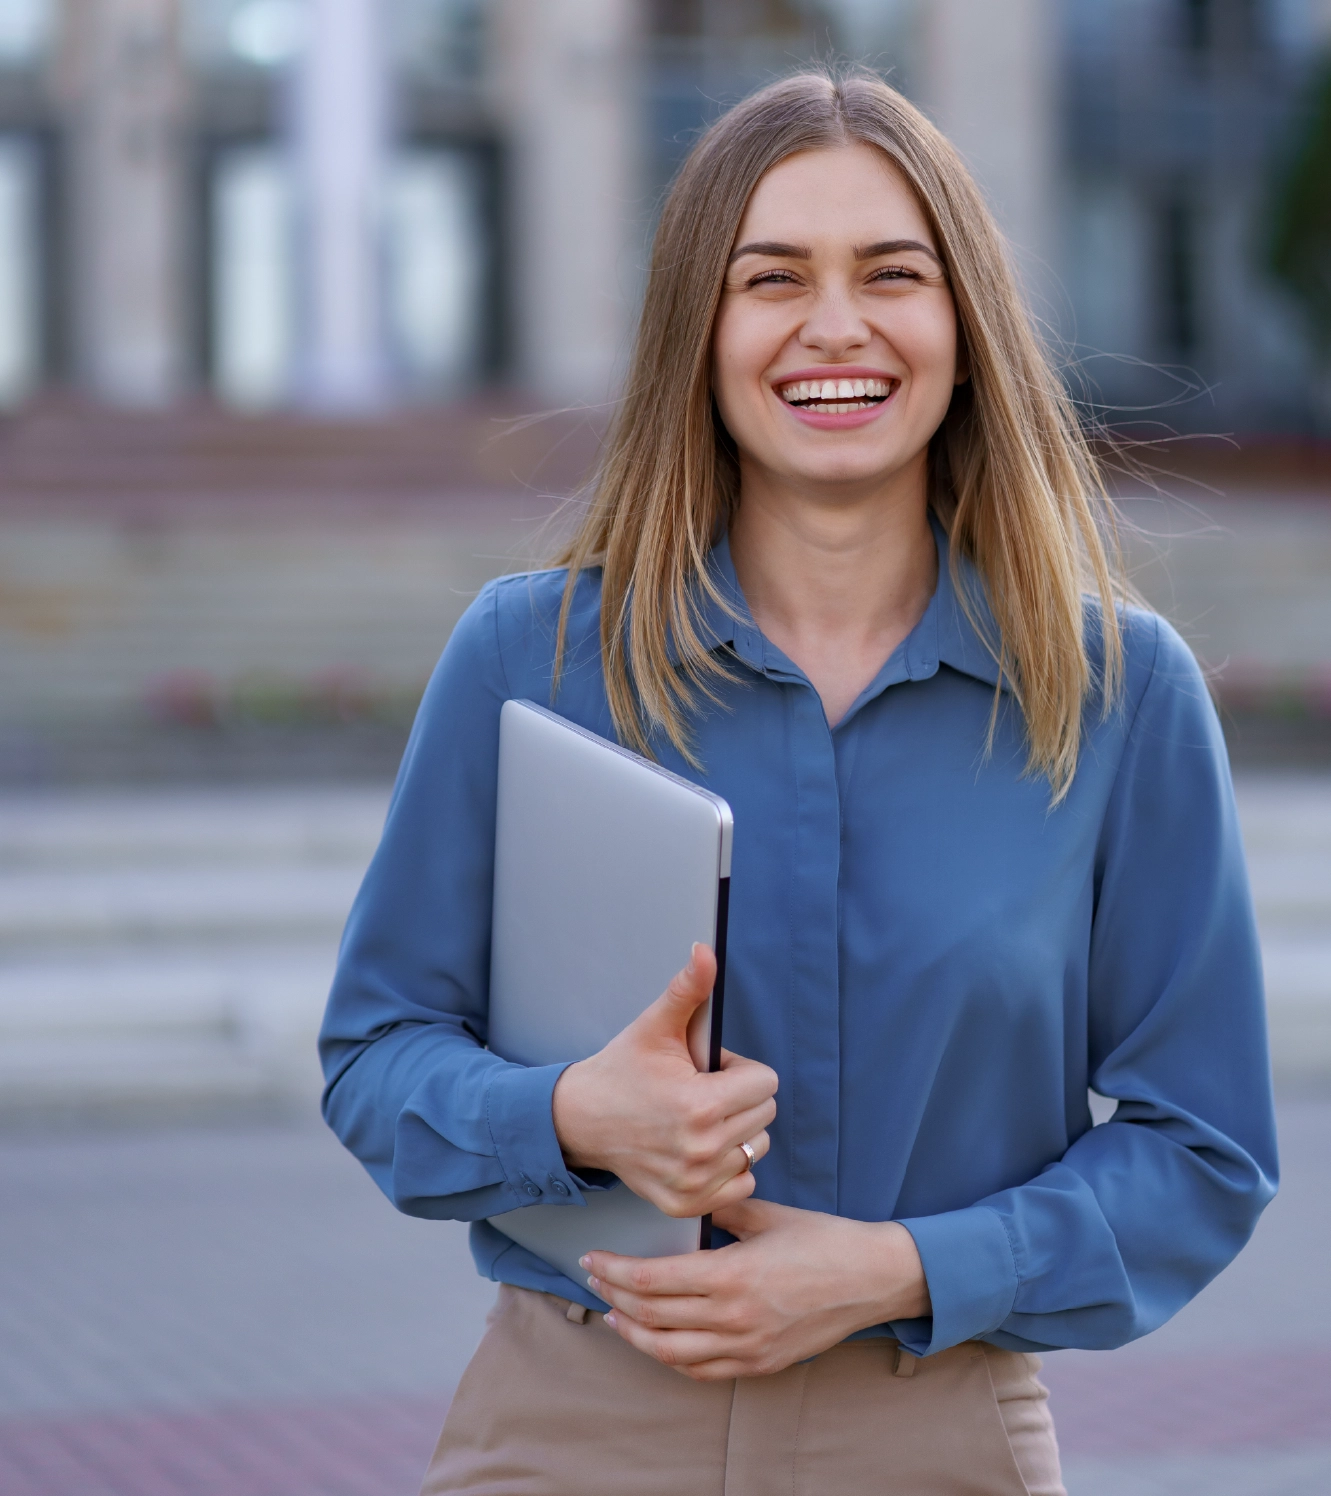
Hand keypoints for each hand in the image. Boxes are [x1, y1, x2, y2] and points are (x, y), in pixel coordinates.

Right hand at [551, 944, 777, 1217]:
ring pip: (756, 1149)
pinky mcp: (687, 1203)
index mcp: (700, 1105)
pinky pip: (741, 1184)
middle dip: (739, 1097)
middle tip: (698, 1091)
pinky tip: (697, 1148)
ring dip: (736, 1132)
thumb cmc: (620, 1071)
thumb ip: (688, 989)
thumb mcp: (654, 1026)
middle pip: (764, 1115)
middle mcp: (702, 1149)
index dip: (739, 1070)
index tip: (708, 1070)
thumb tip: (706, 951)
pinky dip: (728, 1167)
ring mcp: (695, 1182)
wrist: (579, 1120)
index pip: (766, 1082)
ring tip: (697, 1119)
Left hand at [583, 1198, 930, 1379]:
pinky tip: (657, 1340)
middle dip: (614, 1298)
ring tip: (614, 1315)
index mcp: (730, 1276)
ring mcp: (746, 1347)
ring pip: (669, 1353)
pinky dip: (670, 1358)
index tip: (592, 1259)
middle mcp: (733, 1318)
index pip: (651, 1281)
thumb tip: (687, 1198)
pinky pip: (701, 1371)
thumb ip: (720, 1208)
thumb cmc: (824, 1240)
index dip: (613, 1271)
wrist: (874, 1278)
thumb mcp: (766, 1214)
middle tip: (594, 1280)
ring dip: (634, 1334)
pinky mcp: (760, 1364)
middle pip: (651, 1318)